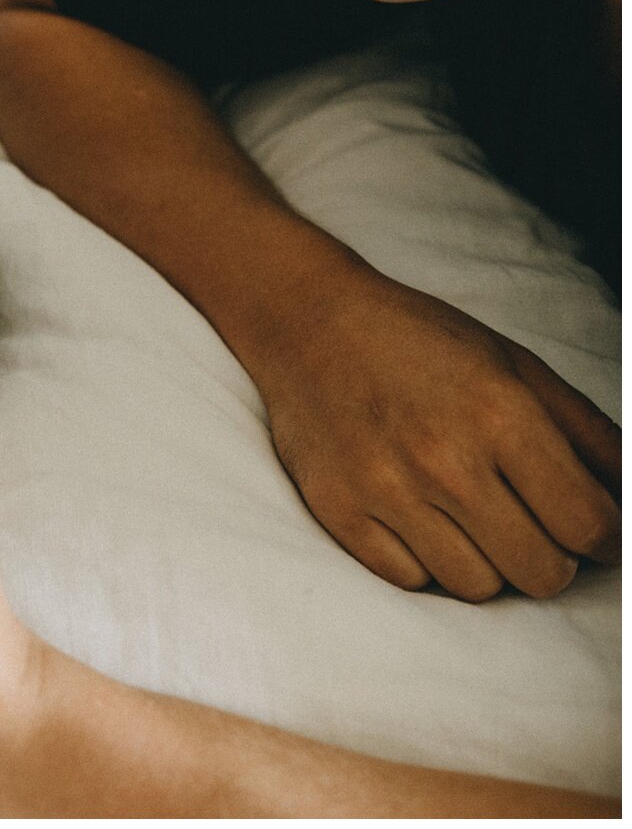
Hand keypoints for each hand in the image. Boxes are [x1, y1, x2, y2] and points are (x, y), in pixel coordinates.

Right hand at [259, 269, 619, 599]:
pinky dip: (427, 562)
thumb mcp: (516, 366)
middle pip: (538, 571)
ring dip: (489, 565)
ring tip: (475, 524)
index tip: (595, 535)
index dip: (607, 540)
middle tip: (535, 531)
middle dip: (551, 559)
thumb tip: (631, 498)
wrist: (308, 322)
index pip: (588, 524)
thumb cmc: (419, 340)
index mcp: (500, 413)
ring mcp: (384, 489)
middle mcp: (443, 459)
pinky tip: (424, 523)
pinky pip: (409, 580)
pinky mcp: (338, 509)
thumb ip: (587, 433)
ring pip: (476, 586)